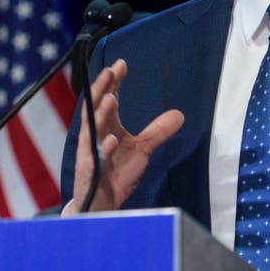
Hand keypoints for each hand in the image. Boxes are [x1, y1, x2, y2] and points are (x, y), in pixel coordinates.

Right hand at [66, 59, 184, 213]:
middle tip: (110, 70)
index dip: (112, 82)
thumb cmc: (115, 175)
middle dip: (102, 89)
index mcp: (105, 128)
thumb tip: (179, 114)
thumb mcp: (142, 150)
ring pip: (92, 130)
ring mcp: (90, 154)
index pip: (107, 100)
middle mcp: (94, 137)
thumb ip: (157, 132)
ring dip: (101, 114)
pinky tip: (113, 140)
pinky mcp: (90, 173)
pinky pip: (95, 159)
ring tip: (112, 98)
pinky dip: (104, 149)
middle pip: (95, 108)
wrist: (101, 206)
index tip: (121, 64)